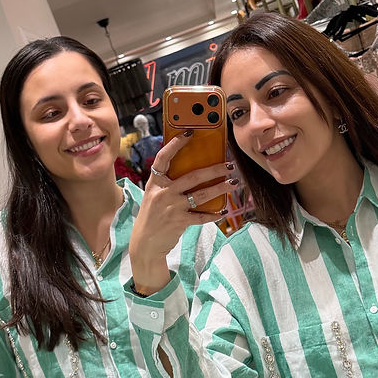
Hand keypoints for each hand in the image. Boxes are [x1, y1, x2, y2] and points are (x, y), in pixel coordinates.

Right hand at [129, 132, 231, 293]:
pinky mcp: (179, 221)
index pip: (164, 158)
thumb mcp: (154, 197)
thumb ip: (168, 185)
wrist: (144, 244)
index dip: (175, 144)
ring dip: (219, 188)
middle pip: (192, 176)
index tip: (189, 133)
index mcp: (155, 183)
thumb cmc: (152, 218)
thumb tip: (192, 174)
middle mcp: (163, 192)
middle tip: (229, 165)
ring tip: (233, 183)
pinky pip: (201, 216)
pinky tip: (222, 212)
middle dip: (214, 170)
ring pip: (201, 195)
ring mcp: (172, 207)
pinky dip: (213, 215)